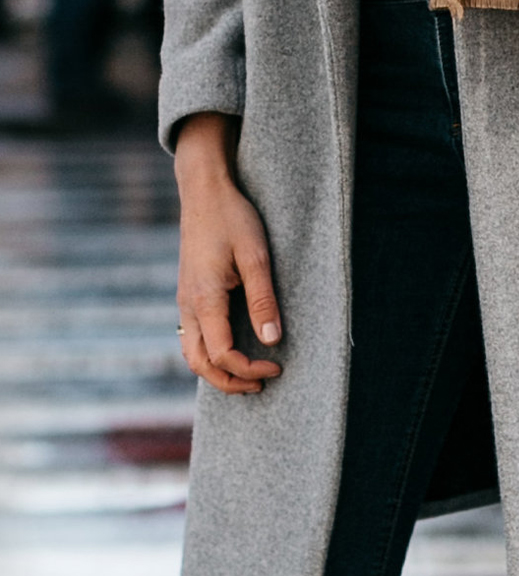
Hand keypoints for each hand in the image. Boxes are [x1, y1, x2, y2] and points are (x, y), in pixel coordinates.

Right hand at [175, 112, 283, 395]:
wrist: (204, 191)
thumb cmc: (233, 218)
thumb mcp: (256, 256)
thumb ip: (263, 299)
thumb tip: (272, 341)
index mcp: (204, 299)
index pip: (222, 354)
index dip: (249, 368)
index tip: (277, 365)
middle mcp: (188, 305)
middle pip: (200, 364)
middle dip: (230, 381)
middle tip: (263, 383)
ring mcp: (184, 301)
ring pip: (191, 353)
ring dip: (217, 370)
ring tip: (249, 374)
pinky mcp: (188, 294)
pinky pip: (192, 337)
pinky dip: (209, 354)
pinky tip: (233, 349)